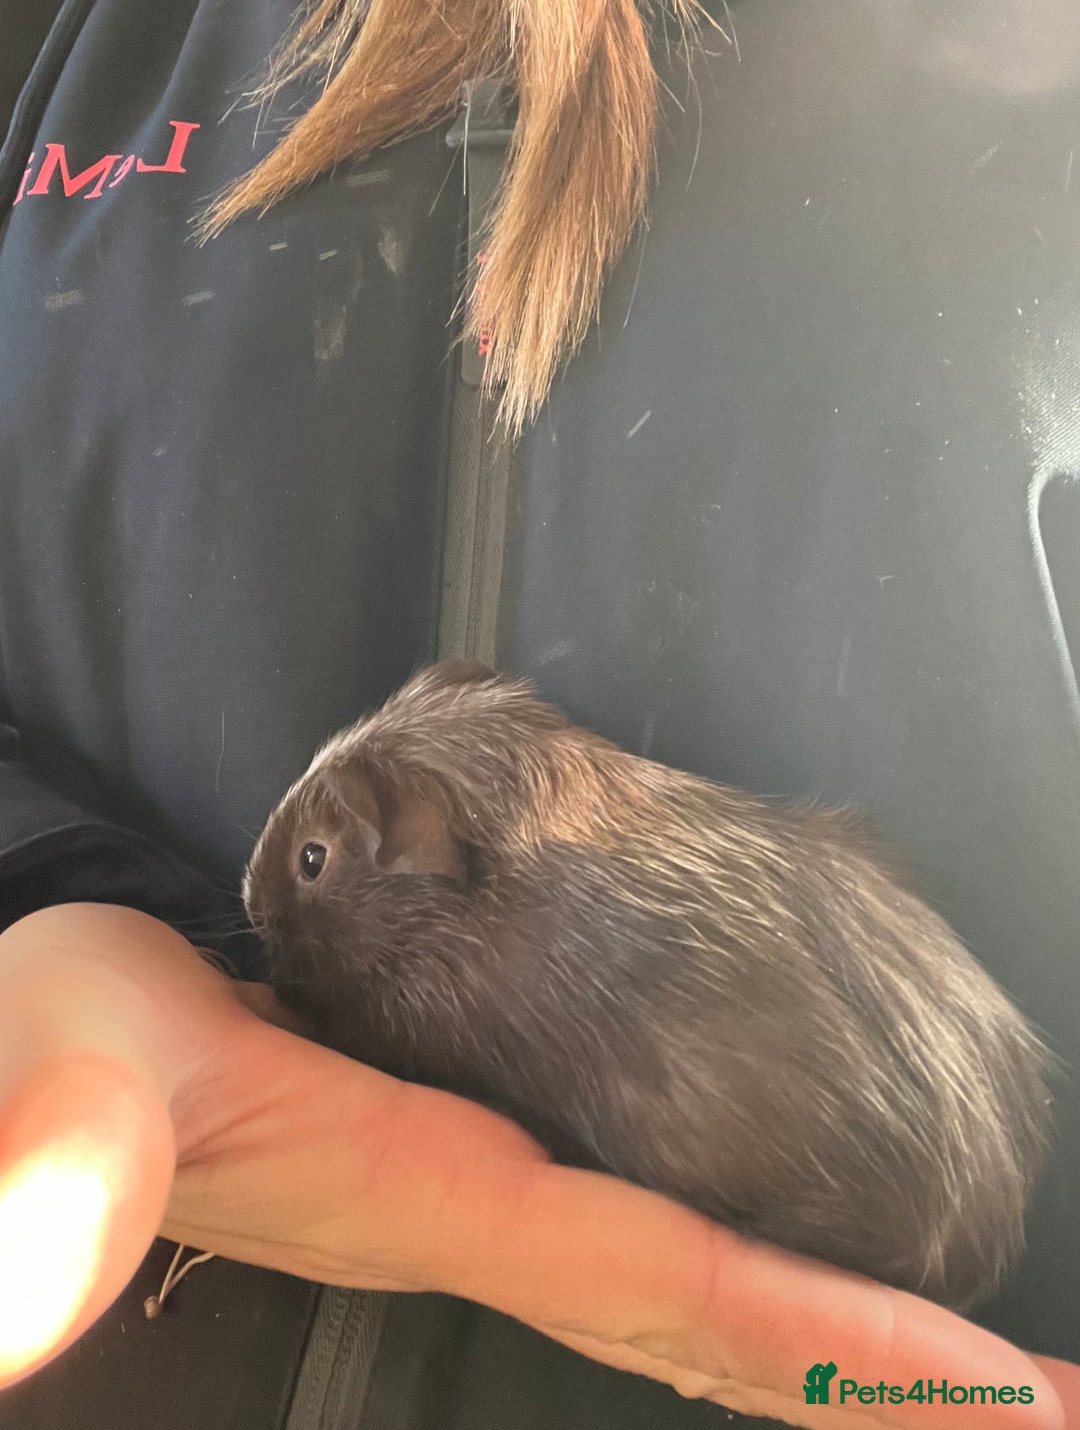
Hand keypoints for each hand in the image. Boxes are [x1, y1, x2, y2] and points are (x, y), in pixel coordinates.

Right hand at [0, 904, 1072, 1428]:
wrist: (41, 1044)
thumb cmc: (55, 1051)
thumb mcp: (55, 1084)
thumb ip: (59, 1164)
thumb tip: (51, 1251)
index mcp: (433, 1194)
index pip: (676, 1283)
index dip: (834, 1340)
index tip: (1001, 1392)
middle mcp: (486, 1210)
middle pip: (726, 1316)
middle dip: (887, 1373)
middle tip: (1049, 1404)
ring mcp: (481, 1187)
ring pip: (695, 1278)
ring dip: (831, 1322)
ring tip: (970, 1354)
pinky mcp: (461, 1146)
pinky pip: (641, 1216)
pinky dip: (741, 1253)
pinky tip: (787, 1242)